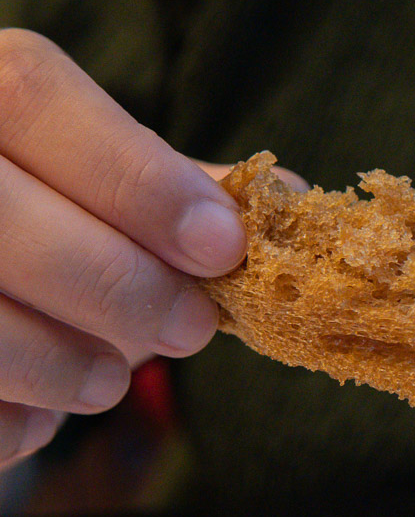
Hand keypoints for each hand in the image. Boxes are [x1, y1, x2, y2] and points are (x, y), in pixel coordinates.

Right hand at [0, 29, 247, 468]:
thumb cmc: (22, 208)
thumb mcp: (76, 172)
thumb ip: (165, 181)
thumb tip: (285, 198)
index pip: (32, 95)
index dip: (136, 177)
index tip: (222, 247)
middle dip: (114, 284)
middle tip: (187, 330)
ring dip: (56, 360)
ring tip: (107, 377)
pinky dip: (4, 421)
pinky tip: (33, 416)